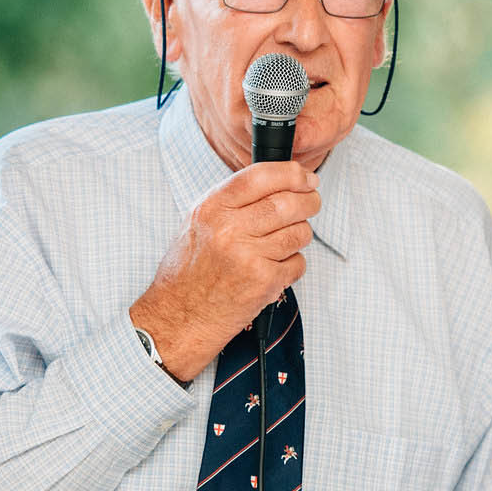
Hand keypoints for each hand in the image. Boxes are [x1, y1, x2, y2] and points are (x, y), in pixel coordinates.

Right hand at [129, 161, 319, 382]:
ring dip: (301, 234)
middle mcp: (229, 230)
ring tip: (286, 240)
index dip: (291, 173)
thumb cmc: (189, 271)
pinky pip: (298, 263)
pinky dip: (293, 264)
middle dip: (309, 201)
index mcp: (211, 209)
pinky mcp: (264, 283)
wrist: (180, 317)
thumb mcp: (197, 223)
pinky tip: (275, 267)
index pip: (260, 176)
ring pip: (299, 233)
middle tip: (311, 202)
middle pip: (287, 203)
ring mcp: (248, 257)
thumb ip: (232, 201)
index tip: (306, 177)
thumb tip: (277, 181)